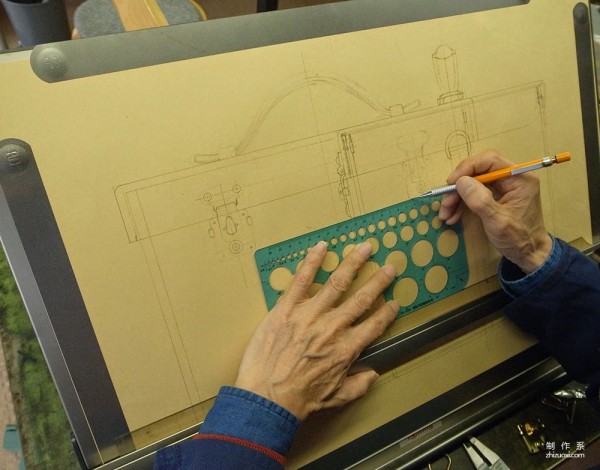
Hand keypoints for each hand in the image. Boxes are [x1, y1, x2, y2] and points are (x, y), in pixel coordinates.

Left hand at [235, 241, 398, 419]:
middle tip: (390, 267)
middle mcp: (333, 327)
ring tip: (365, 247)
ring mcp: (310, 314)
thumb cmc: (300, 400)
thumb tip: (372, 374)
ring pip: (337, 282)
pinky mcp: (286, 307)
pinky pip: (302, 280)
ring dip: (353, 262)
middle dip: (379, 281)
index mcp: (347, 348)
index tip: (394, 302)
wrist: (267, 397)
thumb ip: (358, 385)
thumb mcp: (337, 398)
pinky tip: (321, 247)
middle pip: (362, 298)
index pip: (374, 325)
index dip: (387, 313)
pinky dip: (312, 261)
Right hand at [438, 149, 551, 272]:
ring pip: (473, 183)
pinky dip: (461, 204)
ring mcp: (503, 187)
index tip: (451, 182)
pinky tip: (453, 216)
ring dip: (457, 197)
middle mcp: (511, 178)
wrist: (529, 255)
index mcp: (519, 178)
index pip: (490, 160)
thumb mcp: (498, 221)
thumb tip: (461, 182)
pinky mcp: (495, 196)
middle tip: (445, 203)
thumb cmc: (519, 239)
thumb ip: (480, 200)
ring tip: (445, 214)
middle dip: (459, 187)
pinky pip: (474, 194)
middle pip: (478, 171)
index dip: (467, 168)